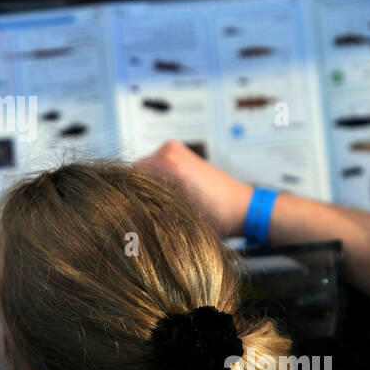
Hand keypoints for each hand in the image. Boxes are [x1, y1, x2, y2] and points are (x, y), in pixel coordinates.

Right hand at [133, 139, 252, 237]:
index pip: (127, 178)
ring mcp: (174, 149)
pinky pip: (156, 168)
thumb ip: (151, 210)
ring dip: (146, 188)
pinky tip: (166, 198)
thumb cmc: (219, 216)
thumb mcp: (180, 219)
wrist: (244, 207)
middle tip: (142, 213)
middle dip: (136, 193)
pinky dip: (156, 182)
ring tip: (157, 206)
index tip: (128, 214)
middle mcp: (169, 151)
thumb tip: (128, 214)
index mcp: (168, 163)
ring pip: (144, 172)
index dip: (126, 198)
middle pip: (135, 174)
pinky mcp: (180, 154)